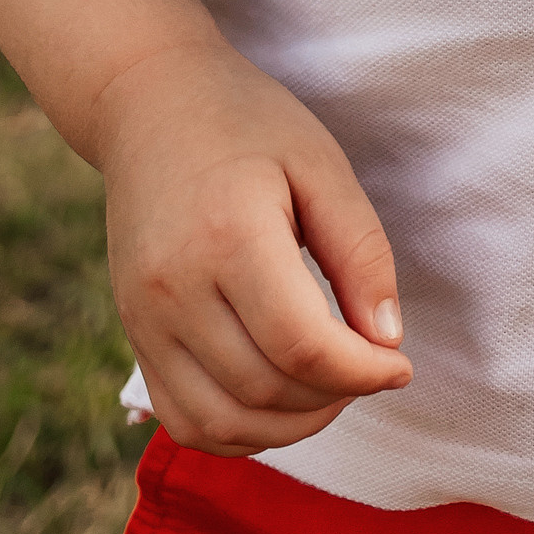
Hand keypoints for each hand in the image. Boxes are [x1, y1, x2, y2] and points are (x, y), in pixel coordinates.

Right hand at [97, 37, 412, 453]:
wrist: (149, 101)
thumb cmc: (246, 122)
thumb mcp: (320, 164)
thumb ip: (360, 252)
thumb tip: (388, 342)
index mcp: (228, 234)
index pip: (301, 345)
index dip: (362, 372)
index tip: (400, 365)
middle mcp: (174, 288)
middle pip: (265, 390)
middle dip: (334, 397)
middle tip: (371, 367)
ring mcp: (143, 319)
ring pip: (223, 423)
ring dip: (290, 427)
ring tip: (331, 386)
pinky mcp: (133, 335)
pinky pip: (185, 421)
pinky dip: (238, 432)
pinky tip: (279, 400)